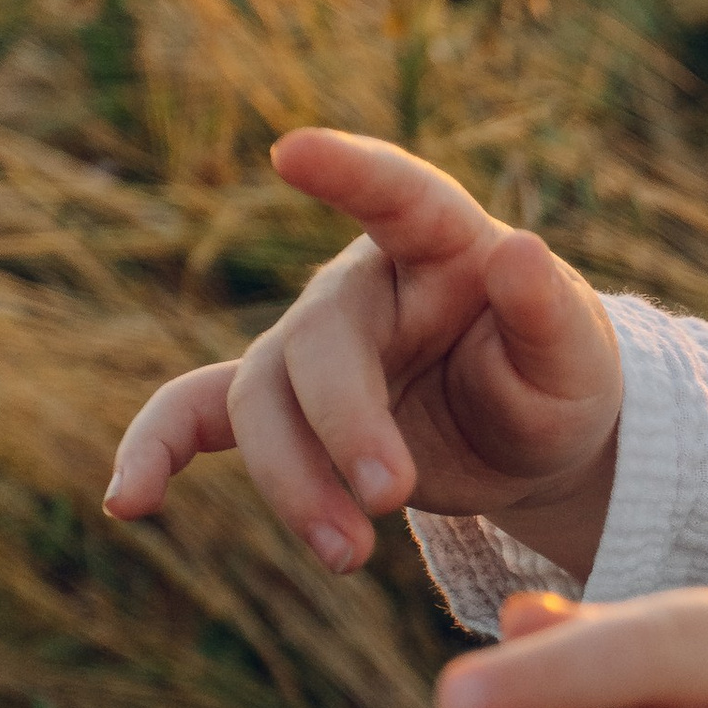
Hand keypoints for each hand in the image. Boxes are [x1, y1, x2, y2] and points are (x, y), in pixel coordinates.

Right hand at [104, 129, 624, 580]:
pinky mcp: (286, 411)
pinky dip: (159, 450)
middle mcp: (361, 287)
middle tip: (391, 496)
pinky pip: (199, 416)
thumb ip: (548, 310)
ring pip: (262, 402)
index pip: (395, 194)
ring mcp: (310, 347)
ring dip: (293, 482)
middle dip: (344, 425)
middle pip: (317, 345)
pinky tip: (129, 501)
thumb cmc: (556, 377)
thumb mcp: (577, 355)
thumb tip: (518, 249)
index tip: (291, 152)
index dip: (348, 171)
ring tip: (349, 556)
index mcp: (439, 244)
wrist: (529, 443)